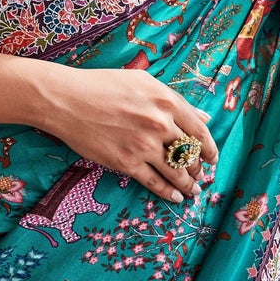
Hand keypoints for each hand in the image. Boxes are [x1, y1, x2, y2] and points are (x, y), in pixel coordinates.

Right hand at [39, 66, 218, 204]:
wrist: (67, 100)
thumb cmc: (103, 85)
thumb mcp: (144, 82)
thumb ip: (176, 100)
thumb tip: (203, 117)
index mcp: (167, 101)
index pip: (200, 132)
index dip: (210, 149)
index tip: (213, 158)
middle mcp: (160, 124)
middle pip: (189, 154)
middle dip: (198, 168)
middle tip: (200, 175)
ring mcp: (143, 146)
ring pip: (175, 172)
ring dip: (188, 184)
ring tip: (193, 191)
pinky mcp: (126, 163)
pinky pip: (154, 182)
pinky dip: (167, 192)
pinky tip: (175, 197)